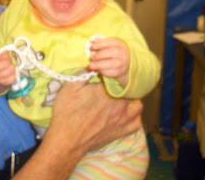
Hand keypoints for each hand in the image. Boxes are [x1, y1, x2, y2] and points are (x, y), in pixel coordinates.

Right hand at [13, 83, 142, 179]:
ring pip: (137, 105)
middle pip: (130, 90)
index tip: (104, 76)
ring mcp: (123, 119)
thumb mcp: (70, 87)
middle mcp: (119, 104)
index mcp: (107, 91)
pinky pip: (136, 121)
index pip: (117, 76)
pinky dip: (133, 116)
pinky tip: (124, 114)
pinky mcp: (122, 131)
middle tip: (111, 87)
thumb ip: (83, 73)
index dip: (111, 74)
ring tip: (120, 99)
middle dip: (122, 86)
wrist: (67, 140)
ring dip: (131, 100)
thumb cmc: (67, 113)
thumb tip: (92, 65)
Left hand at [88, 37, 129, 83]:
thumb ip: (100, 44)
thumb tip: (92, 41)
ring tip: (91, 65)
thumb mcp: (108, 47)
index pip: (111, 42)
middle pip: (112, 52)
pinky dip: (103, 71)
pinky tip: (97, 70)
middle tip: (91, 57)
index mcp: (120, 44)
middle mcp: (123, 53)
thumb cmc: (111, 54)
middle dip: (100, 54)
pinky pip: (111, 72)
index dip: (101, 44)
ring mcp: (123, 63)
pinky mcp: (120, 71)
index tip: (92, 46)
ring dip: (100, 64)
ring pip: (112, 63)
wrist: (122, 66)